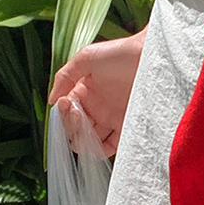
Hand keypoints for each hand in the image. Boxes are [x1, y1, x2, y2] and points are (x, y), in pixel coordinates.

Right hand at [48, 29, 146, 156]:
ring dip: (82, 141)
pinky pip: (108, 148)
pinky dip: (98, 151)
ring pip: (89, 141)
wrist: (151, 58)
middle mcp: (97, 107)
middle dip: (71, 126)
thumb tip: (51, 102)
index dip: (63, 112)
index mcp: (85, 92)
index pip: (66, 111)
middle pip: (75, 129)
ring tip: (87, 131)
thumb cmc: (119, 53)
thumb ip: (65, 77)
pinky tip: (95, 145)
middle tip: (80, 115)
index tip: (67, 103)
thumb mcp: (86, 57)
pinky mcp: (126, 129)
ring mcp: (111, 119)